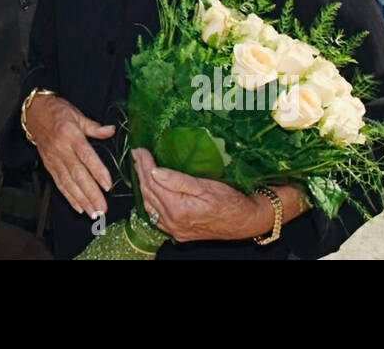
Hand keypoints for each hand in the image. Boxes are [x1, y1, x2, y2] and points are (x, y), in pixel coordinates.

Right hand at [26, 94, 115, 217]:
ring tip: (93, 212)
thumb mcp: (77, 114)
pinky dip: (69, 197)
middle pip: (77, 174)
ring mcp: (54, 159)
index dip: (97, 171)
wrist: (33, 112)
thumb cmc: (57, 112)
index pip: (86, 155)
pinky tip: (78, 207)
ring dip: (81, 199)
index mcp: (71, 134)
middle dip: (91, 193)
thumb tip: (111, 131)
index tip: (107, 185)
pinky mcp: (48, 166)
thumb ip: (94, 126)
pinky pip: (59, 183)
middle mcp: (61, 149)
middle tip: (102, 208)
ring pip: (68, 182)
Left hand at [131, 149, 266, 242]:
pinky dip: (150, 201)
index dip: (145, 165)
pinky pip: (157, 217)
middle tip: (136, 155)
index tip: (140, 150)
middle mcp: (173, 223)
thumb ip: (178, 180)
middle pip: (149, 194)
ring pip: (149, 206)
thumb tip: (154, 171)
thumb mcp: (206, 185)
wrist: (246, 222)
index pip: (153, 183)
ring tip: (139, 168)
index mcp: (178, 210)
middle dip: (141, 172)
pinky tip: (149, 191)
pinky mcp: (179, 233)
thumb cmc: (231, 201)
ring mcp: (175, 230)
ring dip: (143, 186)